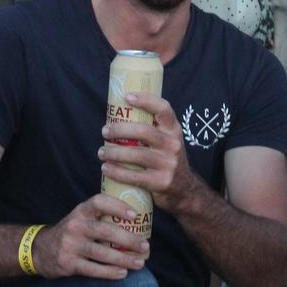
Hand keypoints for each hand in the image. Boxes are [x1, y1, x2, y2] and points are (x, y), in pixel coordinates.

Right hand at [31, 193, 148, 279]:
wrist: (40, 250)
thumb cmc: (71, 232)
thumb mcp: (80, 217)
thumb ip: (100, 216)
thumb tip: (134, 219)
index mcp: (81, 210)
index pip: (99, 202)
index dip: (118, 206)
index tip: (135, 214)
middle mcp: (76, 225)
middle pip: (106, 231)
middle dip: (129, 239)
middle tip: (145, 245)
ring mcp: (71, 245)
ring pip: (102, 253)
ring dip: (123, 259)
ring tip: (140, 263)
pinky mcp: (68, 263)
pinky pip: (93, 269)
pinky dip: (110, 272)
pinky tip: (123, 273)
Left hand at [99, 93, 196, 215]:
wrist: (185, 190)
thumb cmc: (167, 159)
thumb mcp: (167, 140)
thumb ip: (151, 129)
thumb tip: (119, 114)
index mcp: (174, 129)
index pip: (163, 109)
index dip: (146, 100)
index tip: (127, 96)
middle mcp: (173, 144)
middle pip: (144, 131)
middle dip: (120, 129)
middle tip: (105, 131)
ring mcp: (169, 164)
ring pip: (137, 154)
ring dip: (114, 153)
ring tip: (101, 152)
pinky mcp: (161, 182)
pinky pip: (135, 176)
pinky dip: (117, 172)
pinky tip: (106, 169)